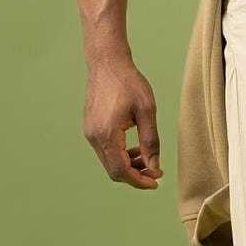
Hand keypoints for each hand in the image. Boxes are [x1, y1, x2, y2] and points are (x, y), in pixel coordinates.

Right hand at [83, 57, 161, 188]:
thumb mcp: (147, 111)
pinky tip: (135, 149)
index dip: (139, 181)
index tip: (156, 182)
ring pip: (109, 162)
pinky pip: (105, 151)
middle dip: (135, 175)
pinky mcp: (90, 128)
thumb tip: (154, 166)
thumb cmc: (129, 82)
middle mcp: (94, 137)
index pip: (121, 170)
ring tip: (148, 160)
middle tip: (156, 173)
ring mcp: (89, 133)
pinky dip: (120, 155)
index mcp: (107, 134)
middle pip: (113, 170)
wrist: (107, 63)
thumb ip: (151, 141)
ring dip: (128, 166)